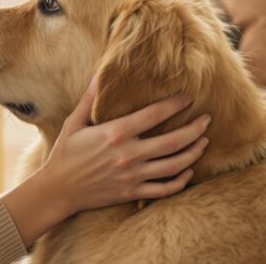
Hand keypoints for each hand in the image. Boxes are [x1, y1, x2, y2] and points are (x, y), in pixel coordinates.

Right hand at [1, 81, 209, 246]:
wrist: (58, 189)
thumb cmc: (65, 152)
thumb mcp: (75, 122)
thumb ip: (90, 98)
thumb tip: (100, 74)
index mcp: (115, 133)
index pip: (154, 115)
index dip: (174, 105)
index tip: (188, 97)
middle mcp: (128, 155)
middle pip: (173, 141)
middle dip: (194, 129)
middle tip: (207, 120)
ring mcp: (132, 176)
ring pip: (174, 165)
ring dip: (194, 153)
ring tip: (204, 142)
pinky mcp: (132, 192)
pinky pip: (164, 189)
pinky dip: (181, 181)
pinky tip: (188, 171)